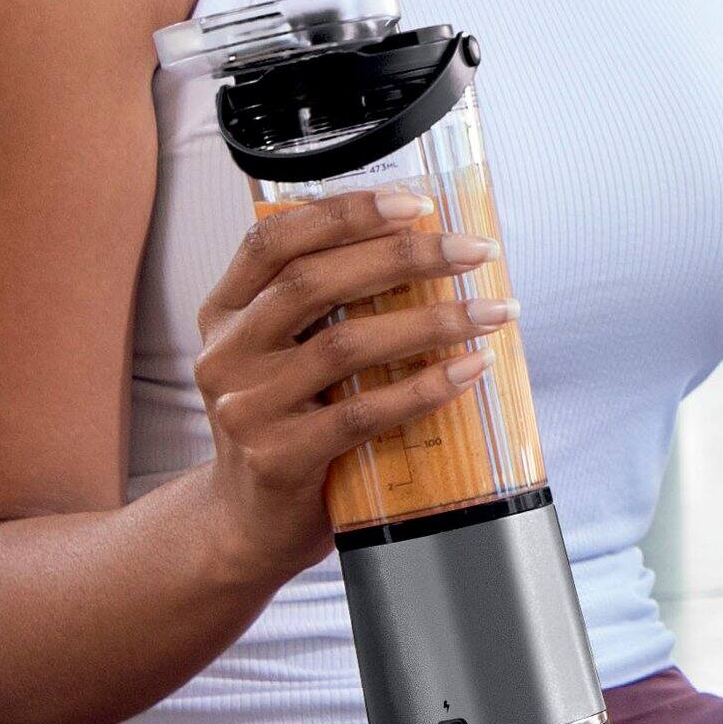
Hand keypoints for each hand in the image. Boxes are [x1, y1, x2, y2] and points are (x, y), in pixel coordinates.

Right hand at [191, 187, 510, 581]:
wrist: (248, 521)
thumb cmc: (289, 421)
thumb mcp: (286, 352)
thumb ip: (327, 305)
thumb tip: (433, 249)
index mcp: (226, 311)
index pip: (276, 239)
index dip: (346, 212)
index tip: (417, 202)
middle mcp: (227, 352)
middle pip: (315, 282)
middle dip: (405, 256)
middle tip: (476, 251)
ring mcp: (247, 407)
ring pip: (346, 345)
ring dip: (432, 321)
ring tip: (495, 312)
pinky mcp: (278, 458)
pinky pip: (361, 414)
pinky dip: (423, 388)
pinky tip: (471, 369)